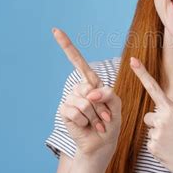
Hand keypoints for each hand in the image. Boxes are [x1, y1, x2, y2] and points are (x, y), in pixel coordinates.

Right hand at [53, 27, 121, 160]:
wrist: (102, 142)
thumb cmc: (110, 122)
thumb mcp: (116, 105)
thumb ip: (108, 94)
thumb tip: (90, 93)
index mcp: (91, 82)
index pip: (77, 61)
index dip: (67, 46)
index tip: (56, 30)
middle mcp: (79, 88)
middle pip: (89, 89)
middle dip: (101, 106)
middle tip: (103, 117)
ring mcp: (70, 99)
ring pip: (84, 103)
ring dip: (94, 116)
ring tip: (96, 122)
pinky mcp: (65, 111)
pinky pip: (76, 112)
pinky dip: (86, 122)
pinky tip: (87, 126)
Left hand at [129, 56, 172, 172]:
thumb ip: (170, 113)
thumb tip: (157, 113)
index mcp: (172, 109)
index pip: (154, 88)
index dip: (142, 74)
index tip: (133, 61)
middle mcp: (162, 119)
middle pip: (149, 116)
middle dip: (157, 123)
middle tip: (172, 133)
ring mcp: (156, 133)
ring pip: (150, 130)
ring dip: (158, 135)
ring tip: (172, 143)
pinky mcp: (152, 146)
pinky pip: (150, 142)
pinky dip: (158, 146)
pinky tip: (169, 150)